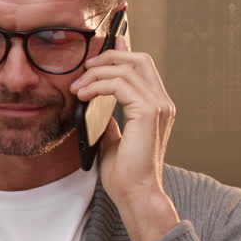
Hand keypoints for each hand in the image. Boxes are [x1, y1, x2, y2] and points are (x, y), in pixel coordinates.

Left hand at [70, 29, 180, 240]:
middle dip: (109, 57)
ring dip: (96, 74)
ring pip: (127, 69)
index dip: (123, 52)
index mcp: (157, 107)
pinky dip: (98, 85)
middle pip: (140, 59)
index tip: (102, 47)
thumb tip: (95, 103)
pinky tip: (83, 96)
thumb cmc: (125, 173)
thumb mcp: (113, 138)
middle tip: (84, 67)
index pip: (144, 67)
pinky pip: (119, 84)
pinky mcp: (147, 113)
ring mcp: (158, 106)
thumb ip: (109, 117)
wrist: (135, 193)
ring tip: (77, 87)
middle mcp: (162, 103)